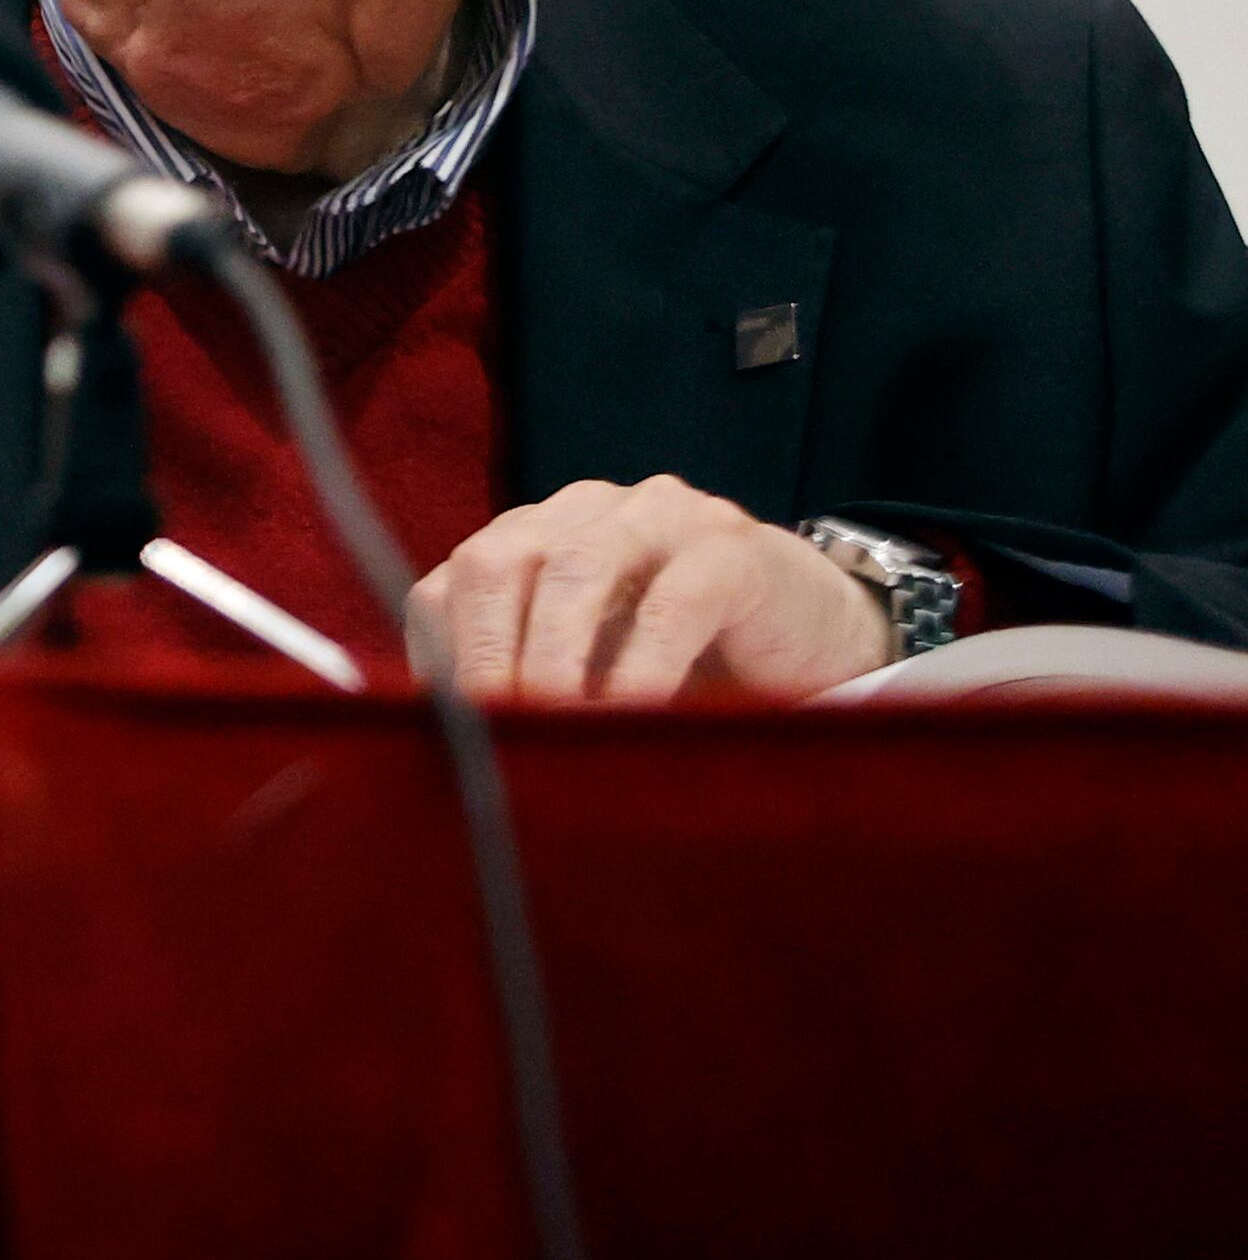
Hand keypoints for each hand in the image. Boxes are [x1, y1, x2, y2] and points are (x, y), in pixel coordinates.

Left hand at [411, 474, 897, 704]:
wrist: (816, 633)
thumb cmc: (688, 661)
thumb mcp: (595, 667)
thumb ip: (532, 684)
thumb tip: (461, 748)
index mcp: (537, 534)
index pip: (458, 579)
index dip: (443, 650)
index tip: (447, 726)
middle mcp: (586, 511)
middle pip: (498, 561)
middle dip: (484, 650)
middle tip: (492, 727)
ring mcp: (660, 518)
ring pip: (576, 570)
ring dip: (552, 656)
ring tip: (552, 724)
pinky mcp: (732, 550)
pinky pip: (673, 602)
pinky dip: (642, 664)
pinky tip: (633, 715)